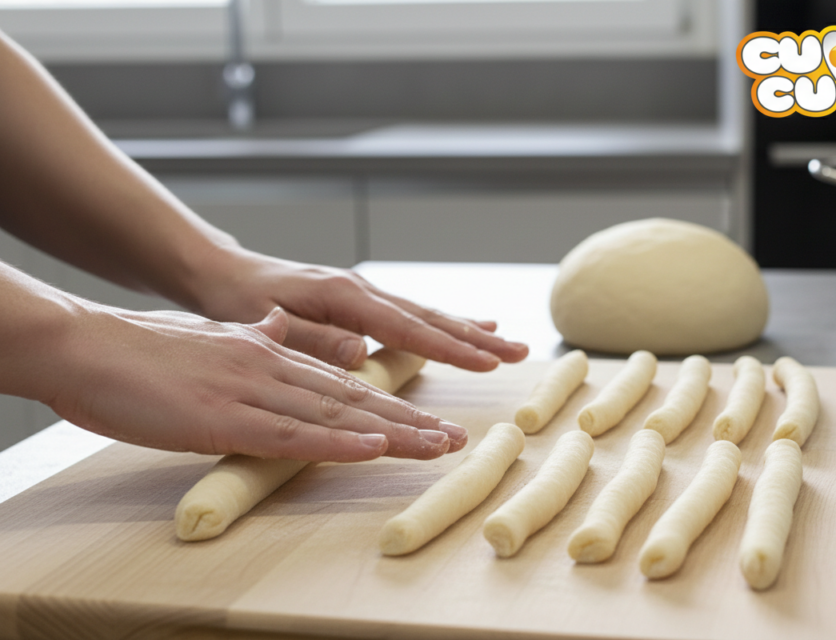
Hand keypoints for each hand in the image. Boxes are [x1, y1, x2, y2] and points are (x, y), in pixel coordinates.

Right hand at [46, 305, 466, 461]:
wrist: (85, 343)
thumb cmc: (142, 351)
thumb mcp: (211, 343)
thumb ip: (249, 341)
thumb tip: (272, 332)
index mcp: (270, 350)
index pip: (344, 377)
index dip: (391, 396)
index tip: (428, 415)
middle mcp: (273, 363)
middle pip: (355, 394)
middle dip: (410, 417)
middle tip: (456, 437)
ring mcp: (252, 387)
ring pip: (337, 412)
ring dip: (393, 431)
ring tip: (439, 446)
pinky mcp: (224, 415)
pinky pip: (292, 432)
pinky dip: (337, 442)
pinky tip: (374, 448)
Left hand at [192, 249, 528, 370]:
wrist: (220, 272)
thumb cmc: (236, 300)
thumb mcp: (261, 320)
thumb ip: (310, 338)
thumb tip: (360, 352)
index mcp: (341, 296)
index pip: (406, 327)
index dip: (449, 347)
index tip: (487, 364)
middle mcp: (360, 290)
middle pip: (429, 317)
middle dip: (475, 339)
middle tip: (520, 354)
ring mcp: (363, 294)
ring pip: (426, 314)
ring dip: (468, 331)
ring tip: (508, 344)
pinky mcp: (360, 302)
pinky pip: (411, 315)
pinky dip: (444, 324)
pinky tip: (468, 328)